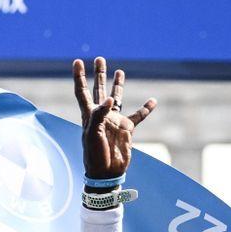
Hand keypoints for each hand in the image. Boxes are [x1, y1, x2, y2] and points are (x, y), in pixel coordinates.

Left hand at [72, 58, 156, 180]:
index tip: (78, 61)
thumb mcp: (92, 134)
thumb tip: (110, 99)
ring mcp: (114, 120)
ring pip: (117, 98)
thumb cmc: (94, 154)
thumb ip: (100, 115)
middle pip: (99, 89)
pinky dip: (146, 108)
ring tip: (119, 71)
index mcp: (89, 115)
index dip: (79, 77)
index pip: (82, 91)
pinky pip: (138, 115)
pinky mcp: (127, 129)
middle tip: (100, 59)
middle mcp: (101, 115)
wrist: (106, 172)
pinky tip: (153, 100)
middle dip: (98, 74)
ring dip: (117, 85)